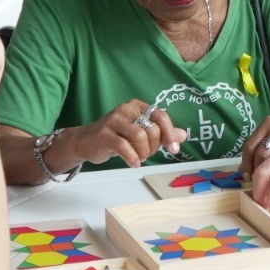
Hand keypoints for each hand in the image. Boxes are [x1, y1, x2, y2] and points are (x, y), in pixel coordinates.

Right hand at [73, 100, 187, 167]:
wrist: (86, 141)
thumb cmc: (116, 136)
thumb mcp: (140, 133)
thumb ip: (162, 133)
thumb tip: (183, 135)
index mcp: (137, 106)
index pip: (160, 116)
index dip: (170, 133)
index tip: (174, 149)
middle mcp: (126, 110)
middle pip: (152, 128)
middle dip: (154, 146)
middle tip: (147, 154)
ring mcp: (114, 121)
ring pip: (140, 136)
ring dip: (144, 152)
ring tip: (139, 158)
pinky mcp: (104, 135)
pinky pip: (124, 147)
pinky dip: (133, 158)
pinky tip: (133, 163)